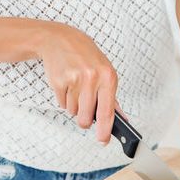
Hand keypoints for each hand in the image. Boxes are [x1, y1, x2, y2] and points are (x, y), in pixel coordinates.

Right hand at [40, 23, 117, 143]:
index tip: (103, 140)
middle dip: (84, 120)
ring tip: (76, 88)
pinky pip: (62, 104)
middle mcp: (92, 78)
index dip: (105, 130)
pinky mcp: (59, 81)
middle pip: (86, 119)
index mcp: (108, 77)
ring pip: (73, 112)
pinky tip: (67, 84)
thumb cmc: (86, 57)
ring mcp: (75, 79)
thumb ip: (112, 98)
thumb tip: (121, 119)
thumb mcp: (105, 72)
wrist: (60, 39)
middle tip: (85, 107)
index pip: (107, 112)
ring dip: (74, 106)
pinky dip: (64, 99)